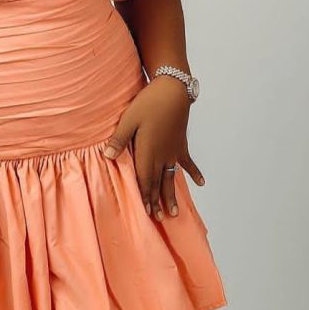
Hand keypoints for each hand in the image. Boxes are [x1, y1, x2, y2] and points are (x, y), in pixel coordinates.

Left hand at [99, 76, 205, 220]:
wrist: (172, 91)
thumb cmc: (148, 103)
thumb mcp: (128, 119)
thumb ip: (119, 140)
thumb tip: (107, 157)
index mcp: (147, 152)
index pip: (144, 180)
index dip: (144, 196)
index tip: (145, 213)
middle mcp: (162, 156)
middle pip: (158, 183)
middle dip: (156, 201)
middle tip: (157, 218)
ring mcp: (174, 151)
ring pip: (172, 178)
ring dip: (171, 194)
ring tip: (174, 212)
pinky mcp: (181, 143)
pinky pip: (188, 162)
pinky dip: (194, 173)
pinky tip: (201, 183)